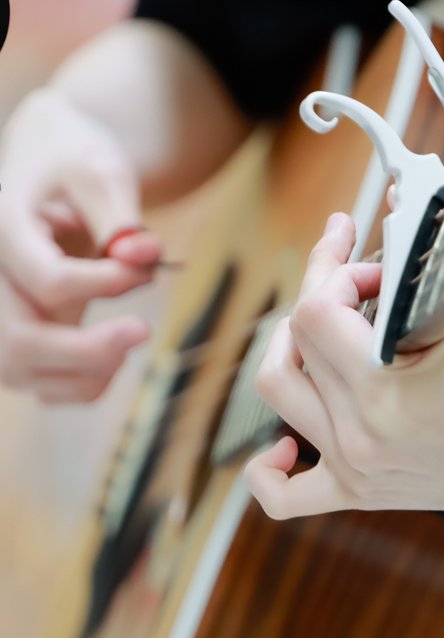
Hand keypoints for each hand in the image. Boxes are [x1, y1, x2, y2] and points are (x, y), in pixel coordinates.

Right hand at [0, 88, 161, 402]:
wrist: (46, 161)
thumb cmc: (72, 161)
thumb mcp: (99, 168)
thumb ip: (120, 214)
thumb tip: (144, 254)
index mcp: (1, 224)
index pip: (46, 278)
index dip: (104, 283)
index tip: (144, 269)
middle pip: (18, 341)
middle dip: (87, 349)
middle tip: (142, 330)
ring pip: (21, 370)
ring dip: (86, 372)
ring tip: (131, 336)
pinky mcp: (13, 332)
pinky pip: (37, 381)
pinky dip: (79, 384)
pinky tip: (113, 358)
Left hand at [245, 213, 443, 527]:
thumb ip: (419, 277)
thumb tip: (392, 215)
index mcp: (386, 393)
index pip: (316, 310)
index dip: (341, 272)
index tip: (377, 265)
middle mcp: (359, 436)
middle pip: (297, 340)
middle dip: (329, 292)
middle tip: (367, 278)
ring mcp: (355, 469)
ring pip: (278, 392)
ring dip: (292, 346)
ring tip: (325, 325)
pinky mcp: (361, 493)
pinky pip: (286, 495)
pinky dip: (269, 468)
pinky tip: (283, 443)